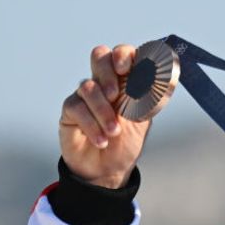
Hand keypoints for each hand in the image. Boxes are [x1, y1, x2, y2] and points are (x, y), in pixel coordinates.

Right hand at [58, 44, 150, 188]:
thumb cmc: (126, 142)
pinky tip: (102, 140)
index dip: (124, 54)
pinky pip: (77, 107)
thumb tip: (154, 81)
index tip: (126, 69)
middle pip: (99, 56)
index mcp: (125, 80)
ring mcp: (85, 95)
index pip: (123, 54)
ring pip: (88, 86)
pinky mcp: (70, 110)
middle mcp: (103, 82)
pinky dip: (92, 125)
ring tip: (114, 132)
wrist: (108, 170)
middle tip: (115, 96)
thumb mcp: (143, 120)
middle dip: (108, 73)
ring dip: (103, 111)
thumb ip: (147, 99)